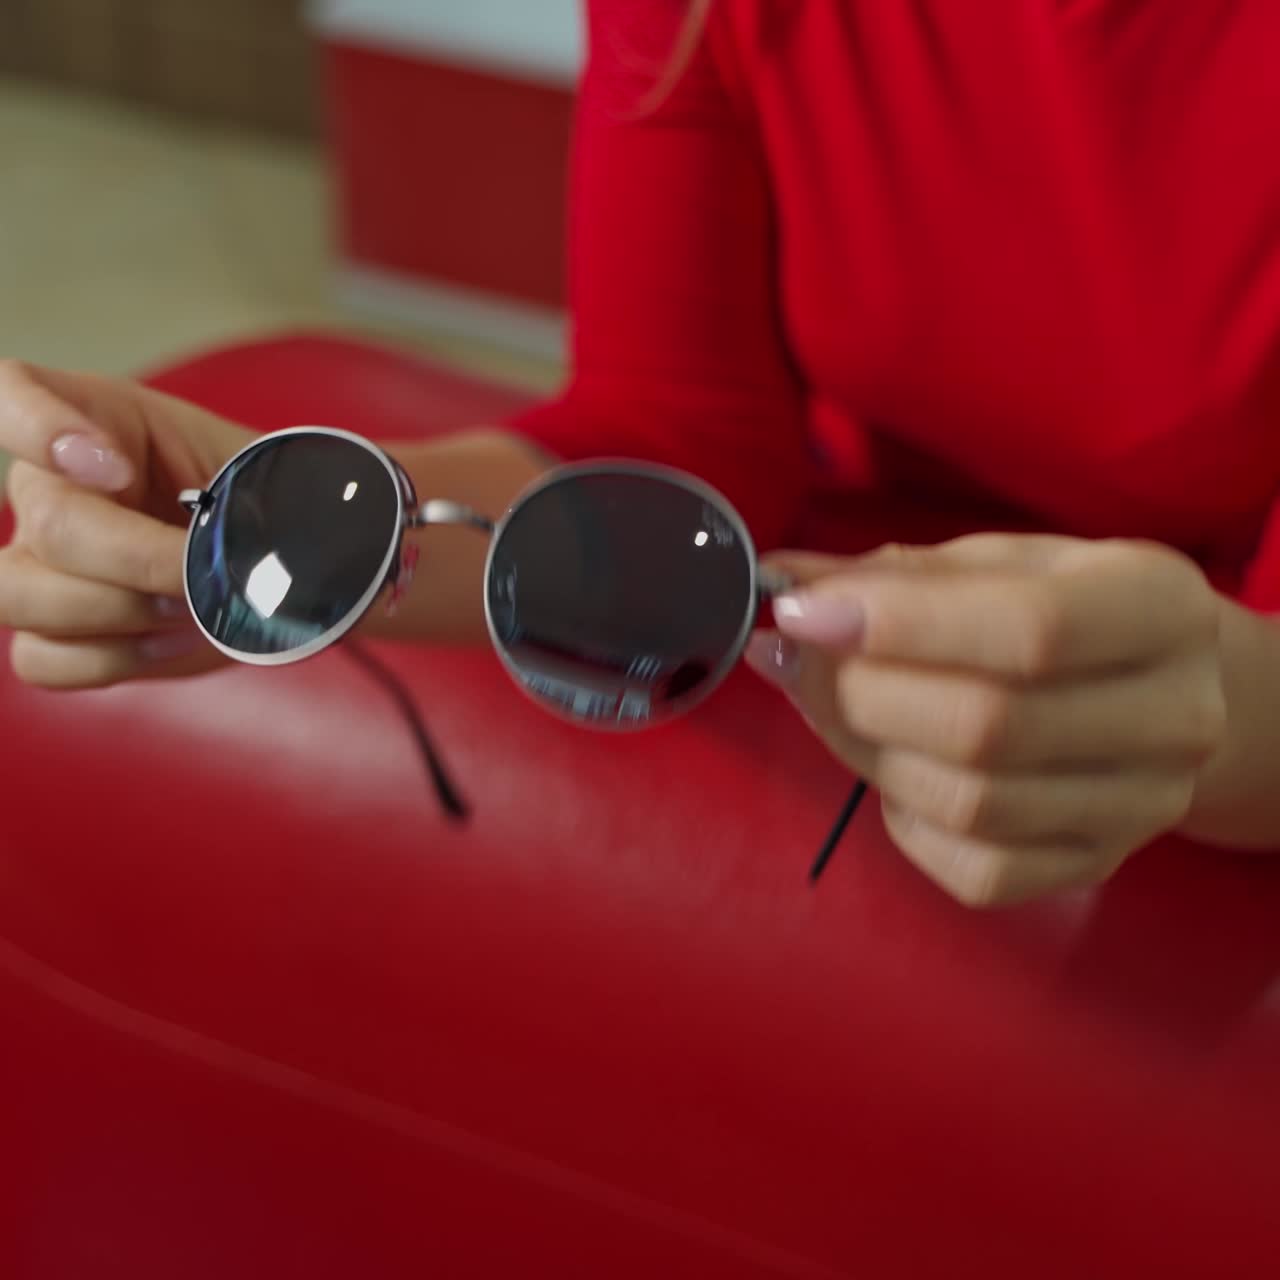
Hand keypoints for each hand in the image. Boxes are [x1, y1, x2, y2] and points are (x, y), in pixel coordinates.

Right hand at [0, 359, 255, 687]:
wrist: (265, 565)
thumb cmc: (258, 500)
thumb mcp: (266, 471)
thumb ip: (261, 479)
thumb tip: (293, 512)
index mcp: (96, 418)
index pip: (14, 391)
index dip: (40, 426)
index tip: (116, 467)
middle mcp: (49, 485)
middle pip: (46, 521)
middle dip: (136, 561)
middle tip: (199, 577)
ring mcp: (37, 560)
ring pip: (15, 594)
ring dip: (115, 613)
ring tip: (186, 611)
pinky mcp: (52, 630)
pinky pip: (38, 659)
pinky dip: (109, 660)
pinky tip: (166, 641)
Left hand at [747, 535, 1227, 906]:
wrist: (1166, 693)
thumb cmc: (1065, 612)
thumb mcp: (999, 564)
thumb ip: (896, 575)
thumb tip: (791, 585)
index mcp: (1160, 604)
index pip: (1029, 628)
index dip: (898, 625)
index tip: (802, 612)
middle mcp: (1175, 714)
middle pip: (987, 727)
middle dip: (858, 693)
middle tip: (795, 659)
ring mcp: (1141, 806)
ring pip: (970, 804)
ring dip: (866, 752)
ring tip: (830, 707)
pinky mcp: (1094, 867)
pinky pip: (975, 872)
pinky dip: (907, 823)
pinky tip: (895, 773)